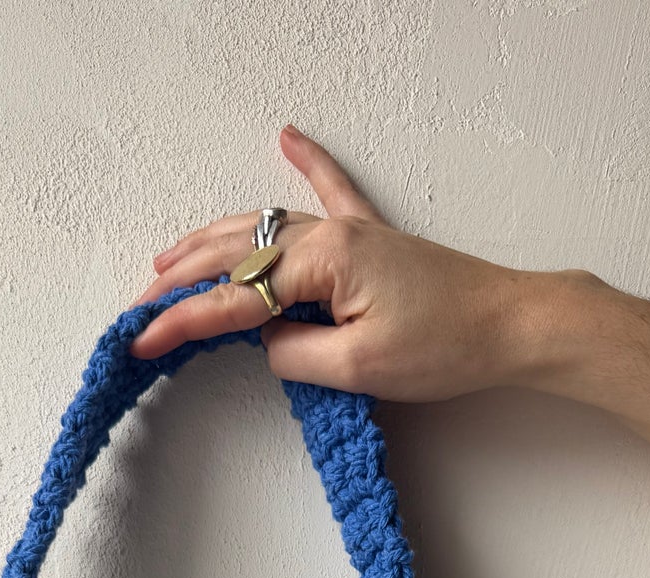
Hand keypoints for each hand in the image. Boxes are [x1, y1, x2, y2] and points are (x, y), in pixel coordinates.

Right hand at [129, 126, 552, 402]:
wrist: (509, 324)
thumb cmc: (444, 347)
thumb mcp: (358, 367)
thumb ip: (296, 354)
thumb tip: (266, 340)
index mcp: (322, 263)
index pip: (234, 299)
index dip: (182, 323)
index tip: (141, 343)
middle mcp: (330, 236)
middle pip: (235, 253)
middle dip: (180, 280)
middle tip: (139, 307)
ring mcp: (351, 232)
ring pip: (262, 228)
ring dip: (212, 241)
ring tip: (168, 261)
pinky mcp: (372, 238)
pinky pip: (330, 190)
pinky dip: (306, 163)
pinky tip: (288, 137)